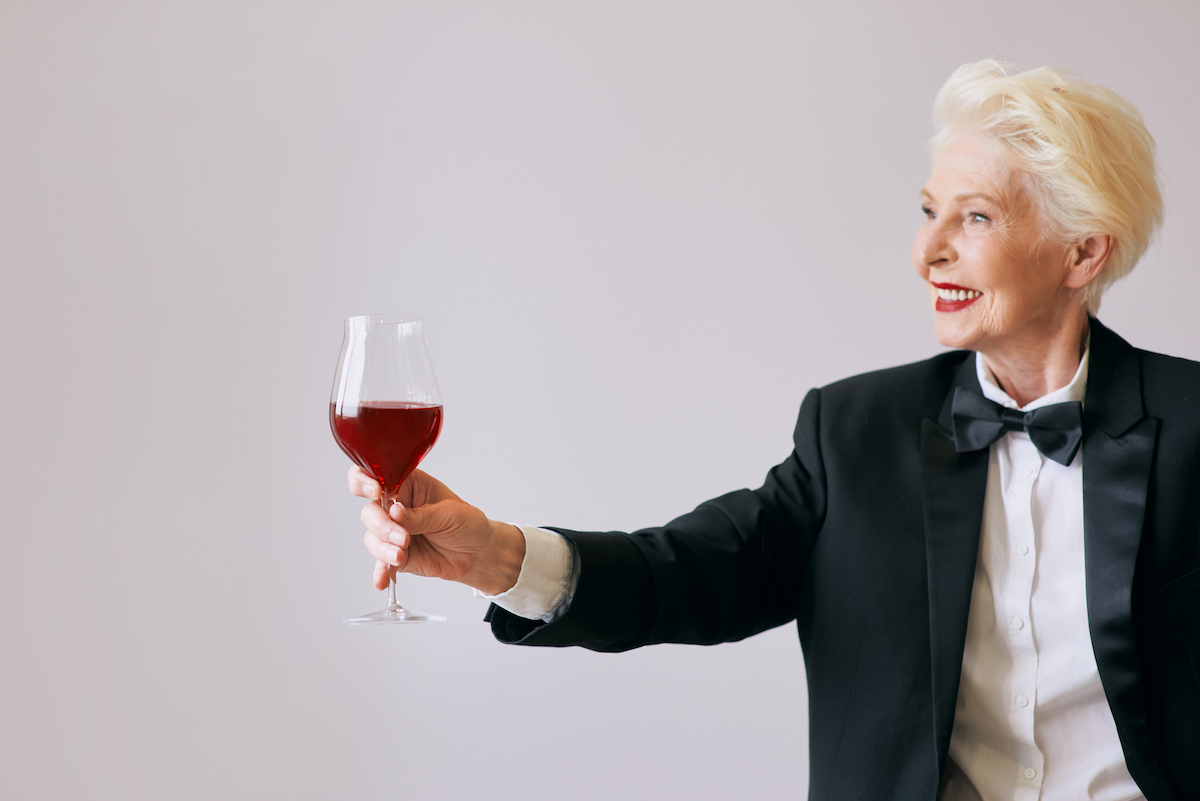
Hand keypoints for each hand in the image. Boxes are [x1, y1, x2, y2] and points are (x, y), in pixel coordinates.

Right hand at [348, 467, 525, 594]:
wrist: (478, 554)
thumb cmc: (467, 524)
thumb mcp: (449, 514)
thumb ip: (420, 515)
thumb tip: (394, 512)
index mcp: (407, 483)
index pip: (375, 475)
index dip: (365, 481)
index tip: (376, 491)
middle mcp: (395, 506)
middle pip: (370, 512)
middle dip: (382, 526)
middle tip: (403, 538)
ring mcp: (393, 532)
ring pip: (372, 538)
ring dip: (383, 549)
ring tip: (402, 556)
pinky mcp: (395, 555)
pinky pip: (380, 563)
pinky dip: (380, 572)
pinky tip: (382, 581)